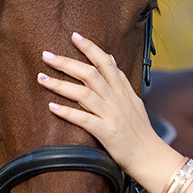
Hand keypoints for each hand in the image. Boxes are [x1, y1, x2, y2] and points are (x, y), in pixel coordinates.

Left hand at [37, 32, 161, 177]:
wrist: (150, 156)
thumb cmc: (139, 131)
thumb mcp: (134, 100)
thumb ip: (120, 80)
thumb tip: (111, 59)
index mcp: (123, 91)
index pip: (106, 63)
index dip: (90, 48)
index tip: (74, 36)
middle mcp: (117, 99)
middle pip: (90, 74)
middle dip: (67, 63)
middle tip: (46, 55)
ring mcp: (112, 115)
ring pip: (84, 94)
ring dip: (60, 84)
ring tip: (41, 78)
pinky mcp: (107, 133)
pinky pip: (84, 120)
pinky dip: (68, 112)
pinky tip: (52, 107)